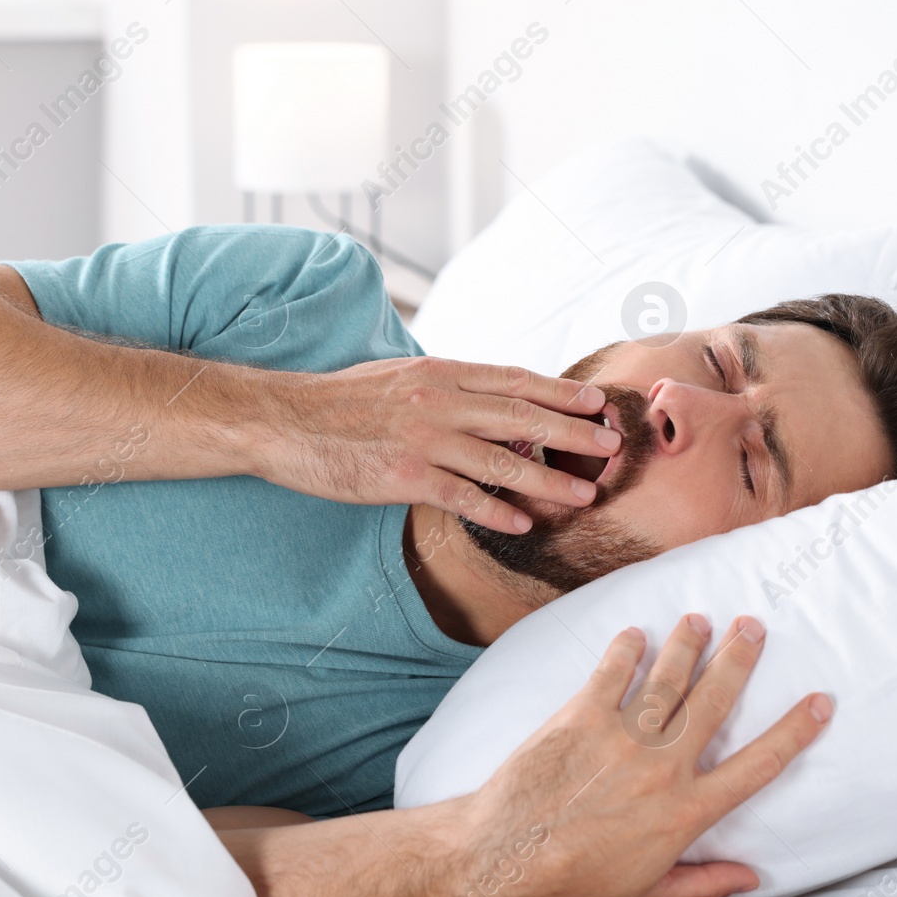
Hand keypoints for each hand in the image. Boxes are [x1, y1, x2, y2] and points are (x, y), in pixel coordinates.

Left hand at [216, 614, 830, 896]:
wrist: (505, 857)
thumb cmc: (576, 881)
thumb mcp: (648, 893)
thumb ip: (703, 882)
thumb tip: (754, 878)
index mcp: (686, 812)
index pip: (758, 765)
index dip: (794, 731)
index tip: (821, 701)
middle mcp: (662, 768)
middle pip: (715, 702)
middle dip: (739, 660)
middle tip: (754, 625)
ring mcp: (622, 738)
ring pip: (668, 680)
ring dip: (688, 645)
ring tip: (700, 620)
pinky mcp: (581, 718)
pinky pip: (612, 673)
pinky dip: (626, 650)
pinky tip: (637, 633)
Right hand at [256, 356, 620, 532]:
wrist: (284, 420)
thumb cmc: (340, 401)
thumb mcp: (398, 377)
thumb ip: (445, 386)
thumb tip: (488, 396)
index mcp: (440, 373)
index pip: (514, 380)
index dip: (560, 393)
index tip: (595, 403)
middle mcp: (439, 402)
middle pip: (521, 416)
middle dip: (573, 432)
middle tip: (612, 445)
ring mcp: (423, 440)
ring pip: (501, 459)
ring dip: (549, 479)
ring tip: (584, 493)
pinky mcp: (403, 476)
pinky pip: (462, 496)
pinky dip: (497, 511)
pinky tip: (524, 523)